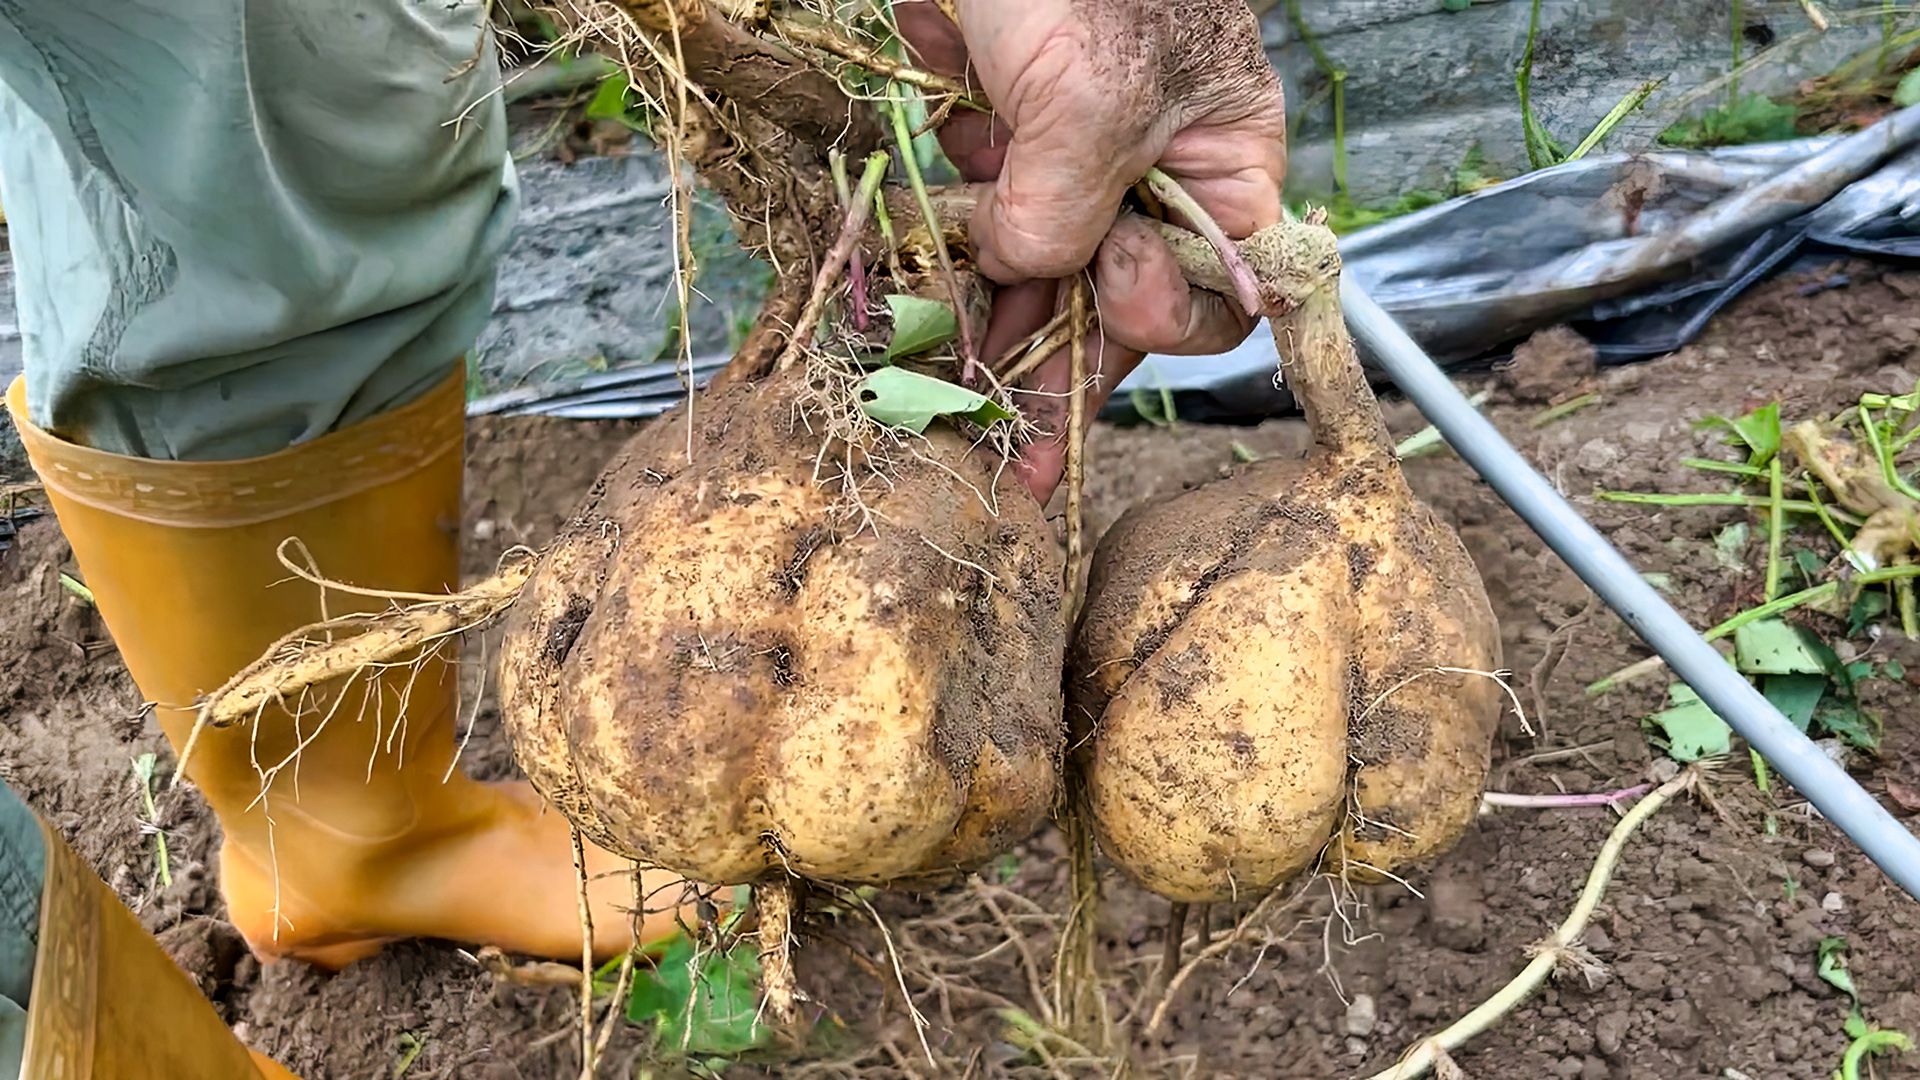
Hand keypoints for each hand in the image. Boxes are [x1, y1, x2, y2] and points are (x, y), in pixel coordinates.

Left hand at [897, 0, 1286, 500]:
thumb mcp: (1090, 98)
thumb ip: (1067, 211)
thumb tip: (1023, 273)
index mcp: (1218, 158)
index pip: (1221, 284)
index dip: (1163, 314)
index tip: (1109, 296)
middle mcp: (1146, 168)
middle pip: (1110, 302)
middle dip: (1053, 376)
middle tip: (1002, 461)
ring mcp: (1063, 153)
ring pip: (1032, 275)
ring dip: (987, 341)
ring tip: (942, 413)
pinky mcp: (990, 135)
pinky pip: (971, 224)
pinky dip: (941, 268)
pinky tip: (910, 317)